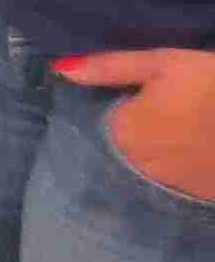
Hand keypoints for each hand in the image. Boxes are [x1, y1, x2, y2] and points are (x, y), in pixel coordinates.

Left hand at [59, 47, 214, 203]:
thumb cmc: (214, 84)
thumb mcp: (163, 64)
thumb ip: (110, 69)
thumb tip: (61, 69)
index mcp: (122, 132)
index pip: (102, 125)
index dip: (123, 111)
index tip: (143, 99)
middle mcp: (137, 167)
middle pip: (124, 149)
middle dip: (139, 135)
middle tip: (171, 115)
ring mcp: (168, 187)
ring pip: (149, 168)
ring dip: (159, 155)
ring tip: (188, 132)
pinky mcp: (197, 197)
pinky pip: (175, 183)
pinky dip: (181, 170)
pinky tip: (198, 151)